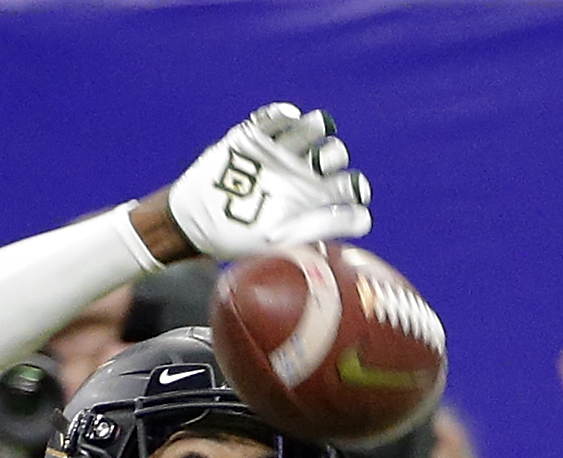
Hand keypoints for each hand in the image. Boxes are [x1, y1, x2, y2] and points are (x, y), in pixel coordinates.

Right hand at [167, 105, 371, 260]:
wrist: (196, 221)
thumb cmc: (241, 236)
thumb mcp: (283, 238)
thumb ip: (323, 225)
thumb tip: (366, 218)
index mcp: (311, 200)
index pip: (347, 187)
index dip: (355, 187)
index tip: (354, 190)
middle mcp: (300, 174)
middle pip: (334, 154)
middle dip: (333, 157)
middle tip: (319, 167)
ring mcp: (279, 153)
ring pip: (311, 129)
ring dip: (317, 127)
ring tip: (315, 130)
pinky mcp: (255, 137)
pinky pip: (277, 116)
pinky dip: (286, 114)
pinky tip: (288, 120)